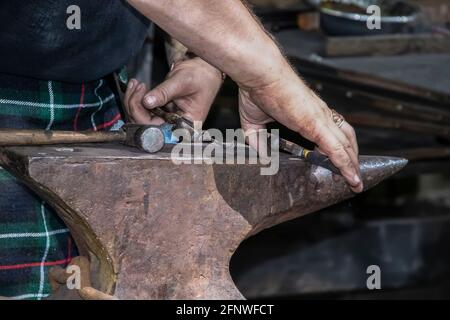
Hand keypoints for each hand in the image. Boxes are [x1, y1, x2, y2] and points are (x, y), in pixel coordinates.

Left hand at [124, 57, 222, 125]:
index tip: (140, 100)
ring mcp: (169, 118)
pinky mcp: (163, 111)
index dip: (144, 118)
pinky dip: (138, 99)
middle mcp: (177, 125)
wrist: (205, 67)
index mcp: (187, 125)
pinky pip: (146, 110)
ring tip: (136, 84)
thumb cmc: (202, 75)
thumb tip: (147, 101)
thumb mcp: (182, 81)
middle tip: (136, 87)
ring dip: (135, 101)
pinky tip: (137, 86)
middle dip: (136, 106)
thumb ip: (164, 92)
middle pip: (148, 126)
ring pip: (143, 118)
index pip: (160, 131)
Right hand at [238, 64, 362, 192]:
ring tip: (356, 181)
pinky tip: (351, 177)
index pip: (331, 131)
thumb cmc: (257, 90)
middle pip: (346, 137)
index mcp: (308, 112)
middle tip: (354, 174)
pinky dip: (346, 164)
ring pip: (346, 145)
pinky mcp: (316, 124)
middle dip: (351, 156)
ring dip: (352, 164)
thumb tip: (260, 156)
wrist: (260, 73)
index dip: (338, 146)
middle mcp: (319, 114)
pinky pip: (337, 149)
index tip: (339, 162)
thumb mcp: (253, 121)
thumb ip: (257, 139)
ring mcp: (320, 118)